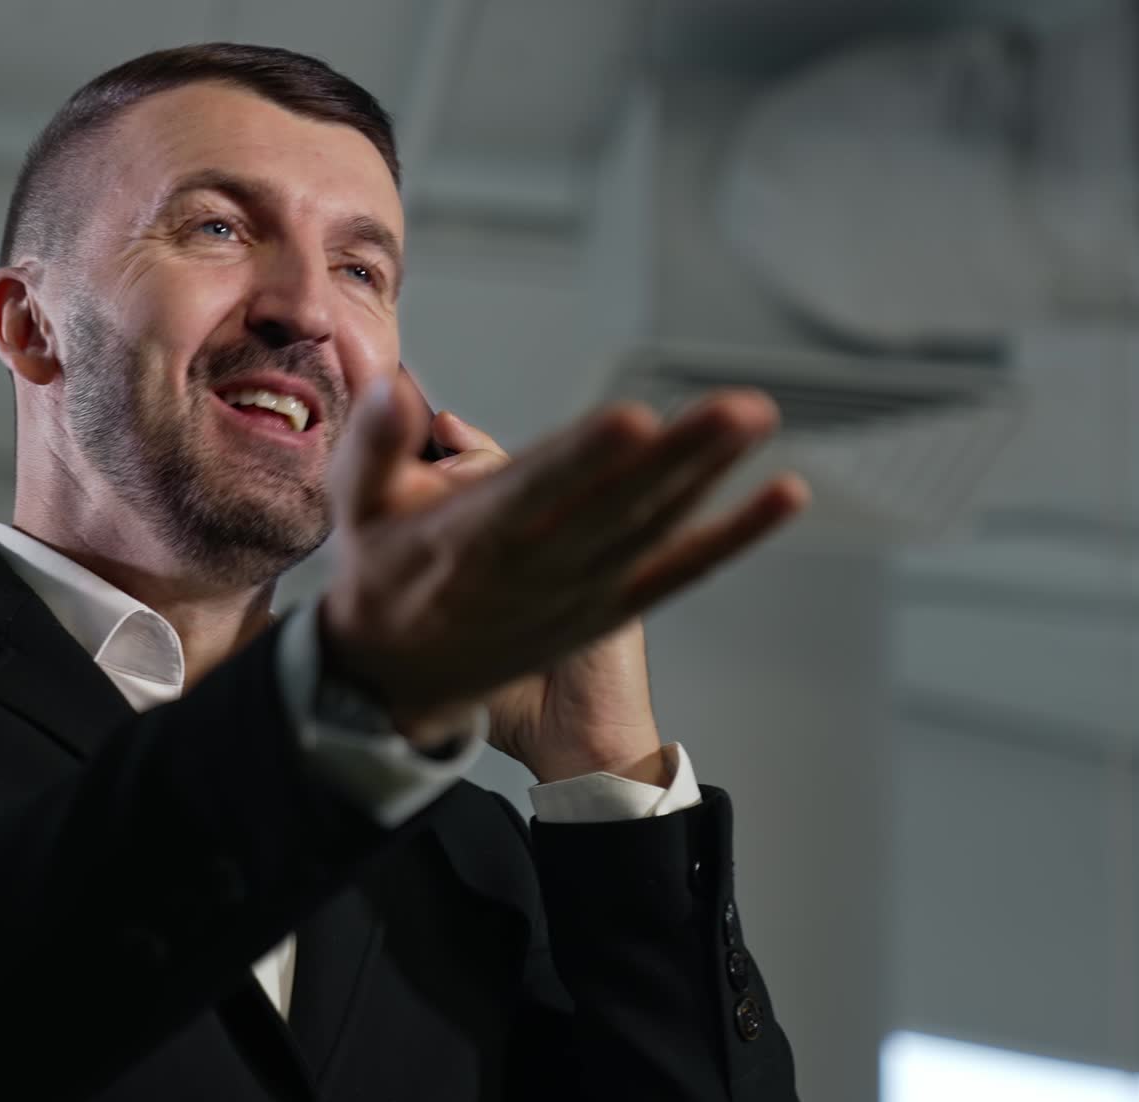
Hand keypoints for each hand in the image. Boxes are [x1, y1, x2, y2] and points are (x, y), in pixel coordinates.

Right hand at [319, 369, 810, 775]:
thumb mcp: (356, 509)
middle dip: (679, 456)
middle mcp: (535, 571)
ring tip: (756, 422)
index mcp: (472, 540)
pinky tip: (781, 498)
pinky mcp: (607, 610)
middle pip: (616, 507)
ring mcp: (579, 595)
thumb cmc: (383, 579)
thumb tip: (402, 386)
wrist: (398, 678)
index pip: (535, 491)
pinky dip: (731, 536)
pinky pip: (678, 572)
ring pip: (654, 531)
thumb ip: (377, 445)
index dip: (584, 459)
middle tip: (738, 409)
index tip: (631, 420)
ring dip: (711, 478)